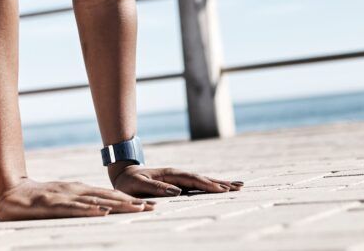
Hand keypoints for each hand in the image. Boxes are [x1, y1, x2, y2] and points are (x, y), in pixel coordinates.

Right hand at [0, 177, 156, 220]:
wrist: (9, 193)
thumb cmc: (36, 200)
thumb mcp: (62, 202)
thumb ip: (79, 205)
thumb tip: (101, 211)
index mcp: (79, 190)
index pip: (109, 195)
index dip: (130, 200)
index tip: (150, 205)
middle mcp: (75, 191)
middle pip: (108, 196)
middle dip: (132, 202)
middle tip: (153, 207)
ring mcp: (65, 196)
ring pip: (96, 200)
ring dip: (118, 205)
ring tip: (138, 209)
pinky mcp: (53, 204)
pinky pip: (74, 208)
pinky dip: (90, 209)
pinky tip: (103, 212)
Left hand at [111, 165, 243, 196]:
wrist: (124, 173)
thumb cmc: (129, 181)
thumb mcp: (139, 185)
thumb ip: (156, 188)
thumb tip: (177, 191)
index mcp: (170, 174)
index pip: (192, 179)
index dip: (208, 184)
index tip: (223, 189)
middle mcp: (177, 174)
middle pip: (203, 178)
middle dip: (221, 183)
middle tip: (239, 187)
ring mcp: (179, 178)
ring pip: (203, 181)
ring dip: (220, 183)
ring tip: (237, 186)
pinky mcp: (179, 183)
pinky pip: (198, 184)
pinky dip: (211, 186)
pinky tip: (220, 188)